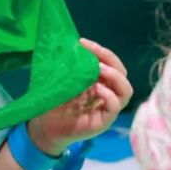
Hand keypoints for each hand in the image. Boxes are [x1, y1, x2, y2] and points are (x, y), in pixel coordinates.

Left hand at [27, 38, 132, 153]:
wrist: (45, 127)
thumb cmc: (54, 102)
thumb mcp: (63, 80)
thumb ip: (72, 67)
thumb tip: (75, 46)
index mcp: (99, 81)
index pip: (111, 63)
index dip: (101, 52)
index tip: (83, 43)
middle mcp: (107, 93)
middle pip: (122, 73)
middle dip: (110, 58)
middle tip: (93, 52)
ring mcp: (107, 107)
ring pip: (125, 90)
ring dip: (114, 76)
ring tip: (100, 69)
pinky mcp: (104, 121)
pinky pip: (115, 107)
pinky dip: (109, 96)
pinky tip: (98, 89)